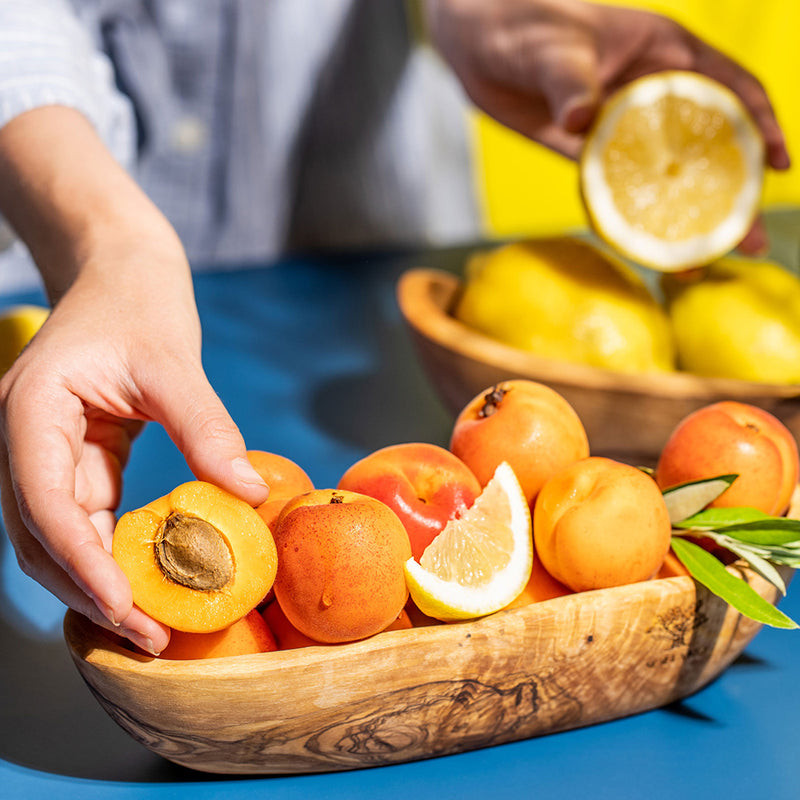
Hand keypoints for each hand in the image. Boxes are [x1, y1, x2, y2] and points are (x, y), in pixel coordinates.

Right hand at [0, 109, 268, 653]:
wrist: (121, 272)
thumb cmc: (139, 303)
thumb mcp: (173, 362)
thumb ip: (207, 429)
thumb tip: (249, 497)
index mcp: (31, 412)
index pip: (44, 504)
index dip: (83, 564)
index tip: (127, 608)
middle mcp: (25, 439)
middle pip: (41, 536)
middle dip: (90, 591)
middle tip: (150, 636)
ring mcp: (47, 452)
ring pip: (58, 536)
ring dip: (98, 582)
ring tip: (151, 624)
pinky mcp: (78, 458)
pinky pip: (86, 517)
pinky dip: (112, 554)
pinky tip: (150, 580)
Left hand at [424, 0, 789, 252]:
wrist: (476, 43)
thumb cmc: (520, 23)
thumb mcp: (551, 45)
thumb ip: (569, 80)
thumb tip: (582, 120)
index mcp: (664, 52)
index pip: (730, 87)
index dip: (760, 125)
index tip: (779, 165)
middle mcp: (651, 93)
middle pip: (706, 144)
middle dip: (734, 191)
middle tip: (751, 242)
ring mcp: (620, 127)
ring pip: (665, 175)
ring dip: (688, 216)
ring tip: (708, 259)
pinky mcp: (586, 154)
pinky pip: (619, 190)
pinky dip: (636, 218)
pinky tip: (653, 248)